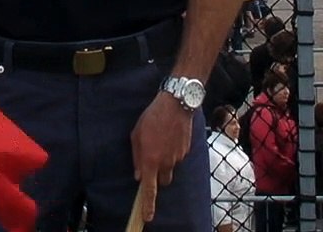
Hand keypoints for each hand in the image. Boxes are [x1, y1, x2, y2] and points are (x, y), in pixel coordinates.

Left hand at [130, 93, 192, 222]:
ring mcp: (178, 158)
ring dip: (165, 161)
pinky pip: (178, 157)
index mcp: (150, 160)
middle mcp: (166, 163)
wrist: (176, 105)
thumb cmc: (152, 118)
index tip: (147, 217)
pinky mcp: (186, 151)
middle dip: (158, 176)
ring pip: (171, 168)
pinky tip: (169, 136)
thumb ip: (137, 157)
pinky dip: (173, 151)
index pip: (149, 189)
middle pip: (163, 181)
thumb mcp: (136, 135)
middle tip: (153, 160)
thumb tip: (138, 175)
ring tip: (161, 140)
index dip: (148, 205)